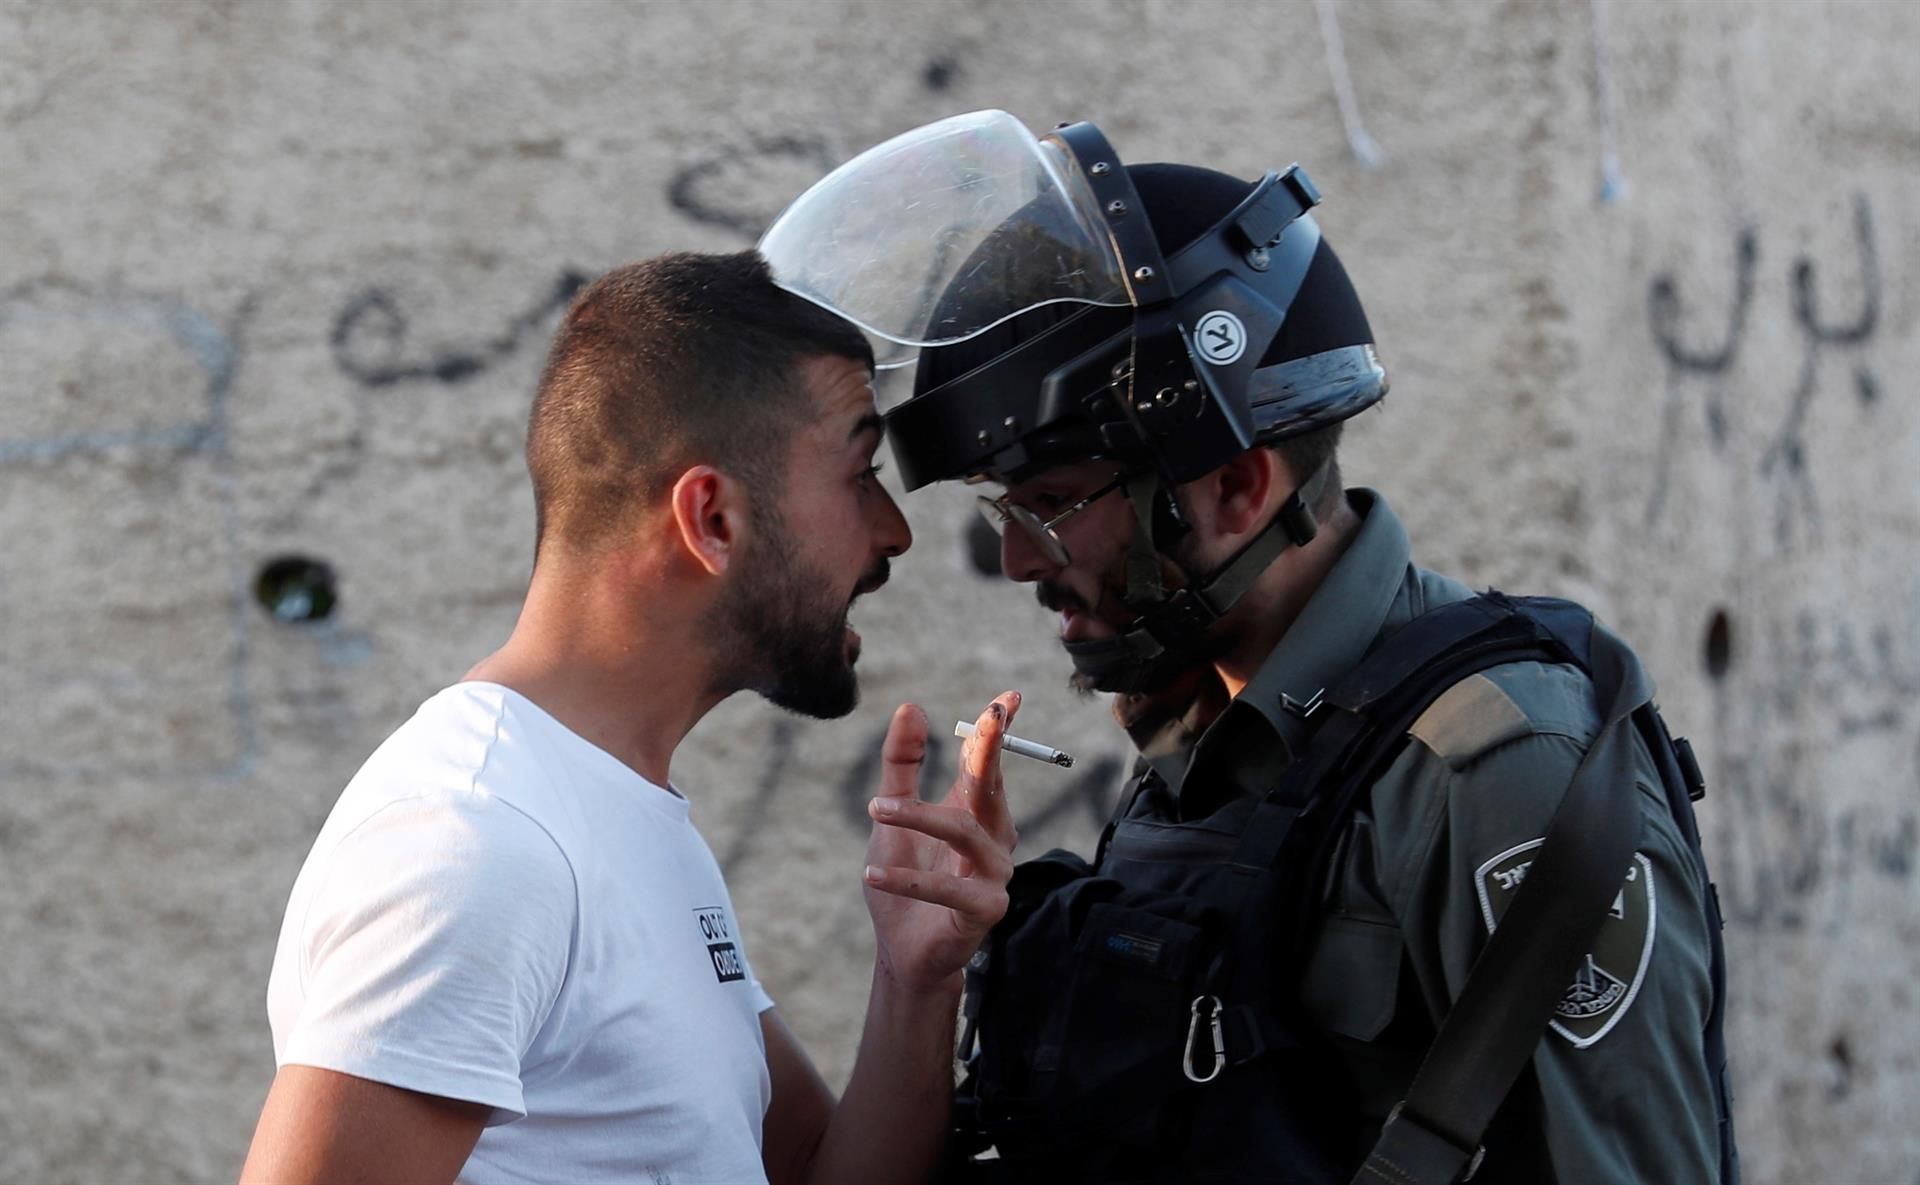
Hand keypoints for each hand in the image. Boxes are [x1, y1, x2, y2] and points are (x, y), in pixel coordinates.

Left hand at [862, 692, 1020, 994]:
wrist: (903, 949)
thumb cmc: (905, 876)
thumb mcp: (892, 814)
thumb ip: (901, 764)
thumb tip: (911, 706)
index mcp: (974, 810)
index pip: (989, 762)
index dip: (999, 728)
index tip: (1009, 696)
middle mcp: (992, 837)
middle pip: (991, 786)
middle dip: (991, 749)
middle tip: (990, 717)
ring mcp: (993, 873)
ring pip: (965, 831)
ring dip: (919, 816)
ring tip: (874, 809)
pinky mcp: (985, 910)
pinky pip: (950, 890)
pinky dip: (910, 881)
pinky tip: (873, 874)